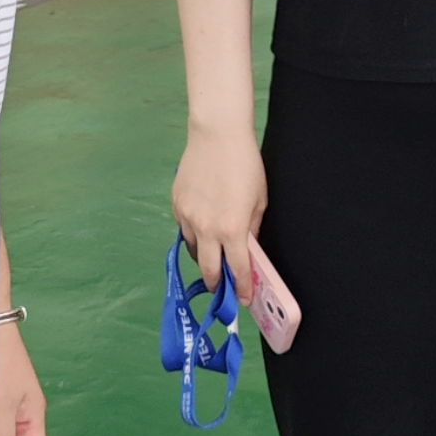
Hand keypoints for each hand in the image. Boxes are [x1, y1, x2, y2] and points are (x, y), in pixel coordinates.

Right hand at [172, 124, 266, 300]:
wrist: (217, 136)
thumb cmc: (245, 165)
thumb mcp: (259, 201)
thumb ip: (252, 230)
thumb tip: (247, 249)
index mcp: (233, 229)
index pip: (237, 270)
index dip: (241, 288)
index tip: (242, 299)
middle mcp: (207, 228)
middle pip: (208, 271)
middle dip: (216, 283)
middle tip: (221, 286)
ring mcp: (188, 217)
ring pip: (194, 250)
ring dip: (204, 257)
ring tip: (213, 254)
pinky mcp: (176, 205)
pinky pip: (184, 230)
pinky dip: (194, 235)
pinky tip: (202, 228)